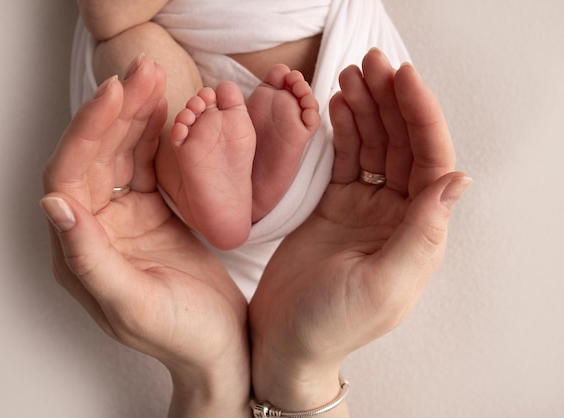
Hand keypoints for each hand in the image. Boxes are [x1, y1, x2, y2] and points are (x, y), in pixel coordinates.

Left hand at [41, 56, 248, 415]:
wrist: (222, 347)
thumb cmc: (181, 336)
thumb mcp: (134, 305)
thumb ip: (90, 259)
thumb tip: (53, 205)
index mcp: (79, 252)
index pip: (70, 176)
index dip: (88, 132)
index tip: (115, 95)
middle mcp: (95, 229)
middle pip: (96, 156)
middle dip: (116, 110)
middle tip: (144, 72)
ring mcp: (124, 219)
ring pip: (123, 154)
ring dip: (137, 115)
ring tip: (156, 78)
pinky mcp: (152, 213)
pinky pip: (149, 165)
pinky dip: (157, 136)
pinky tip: (169, 111)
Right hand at [249, 49, 470, 411]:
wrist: (283, 340)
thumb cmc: (332, 324)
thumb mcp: (383, 284)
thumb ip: (422, 233)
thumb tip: (458, 179)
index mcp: (418, 233)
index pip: (431, 161)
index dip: (421, 117)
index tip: (403, 79)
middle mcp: (397, 216)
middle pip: (403, 145)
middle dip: (391, 101)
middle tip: (372, 63)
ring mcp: (365, 209)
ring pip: (374, 147)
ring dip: (367, 109)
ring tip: (351, 75)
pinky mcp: (335, 207)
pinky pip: (346, 160)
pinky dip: (344, 130)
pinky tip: (338, 105)